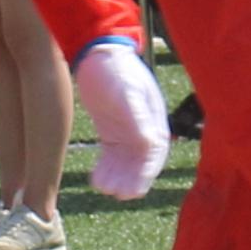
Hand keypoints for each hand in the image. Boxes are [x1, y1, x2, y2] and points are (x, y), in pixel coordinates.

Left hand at [70, 40, 170, 203]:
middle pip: (140, 164)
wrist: (97, 55)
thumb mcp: (127, 92)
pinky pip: (111, 158)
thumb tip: (149, 143)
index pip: (154, 154)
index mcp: (154, 121)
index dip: (146, 174)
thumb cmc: (116, 70)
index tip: (135, 190)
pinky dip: (105, 170)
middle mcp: (143, 131)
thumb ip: (138, 117)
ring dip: (117, 178)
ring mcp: (127, 134)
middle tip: (117, 194)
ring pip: (125, 164)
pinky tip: (96, 180)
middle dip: (131, 181)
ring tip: (103, 188)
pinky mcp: (111, 134)